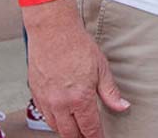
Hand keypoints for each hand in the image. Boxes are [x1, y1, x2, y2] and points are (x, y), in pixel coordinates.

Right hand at [26, 7, 128, 137]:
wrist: (53, 31)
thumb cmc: (76, 45)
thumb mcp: (101, 68)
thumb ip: (110, 92)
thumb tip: (122, 106)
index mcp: (80, 98)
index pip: (89, 128)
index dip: (96, 137)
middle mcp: (60, 103)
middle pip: (70, 133)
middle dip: (81, 137)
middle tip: (88, 135)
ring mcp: (46, 100)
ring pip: (55, 127)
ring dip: (66, 131)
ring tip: (76, 129)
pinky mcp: (35, 93)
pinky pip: (44, 115)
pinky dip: (53, 120)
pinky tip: (61, 116)